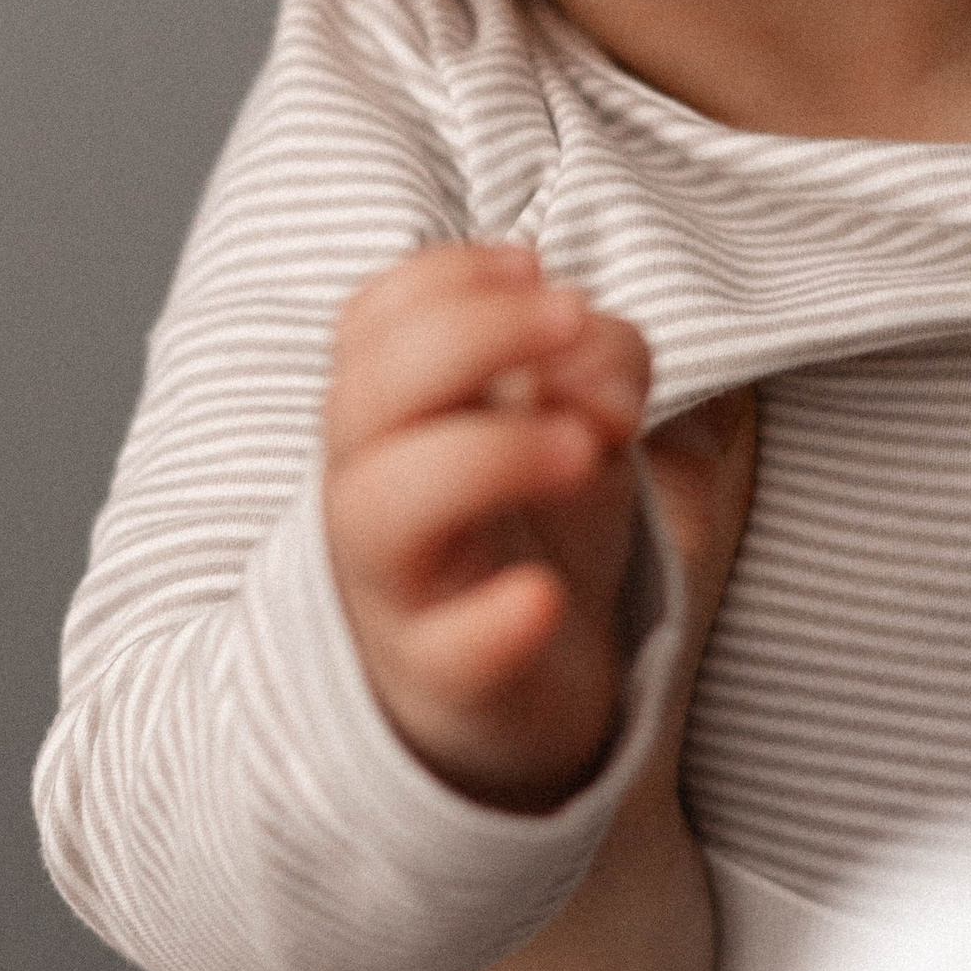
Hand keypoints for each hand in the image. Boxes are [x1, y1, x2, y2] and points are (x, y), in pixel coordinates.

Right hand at [323, 240, 653, 809]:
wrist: (529, 704)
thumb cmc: (539, 542)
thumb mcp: (582, 427)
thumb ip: (599, 364)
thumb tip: (603, 364)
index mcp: (394, 421)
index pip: (370, 324)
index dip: (445, 276)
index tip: (537, 267)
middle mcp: (375, 492)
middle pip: (366, 393)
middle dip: (472, 333)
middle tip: (571, 319)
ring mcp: (401, 588)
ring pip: (382, 506)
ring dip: (486, 452)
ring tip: (584, 447)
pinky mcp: (446, 679)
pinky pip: (445, 651)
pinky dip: (490, 621)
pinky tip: (543, 599)